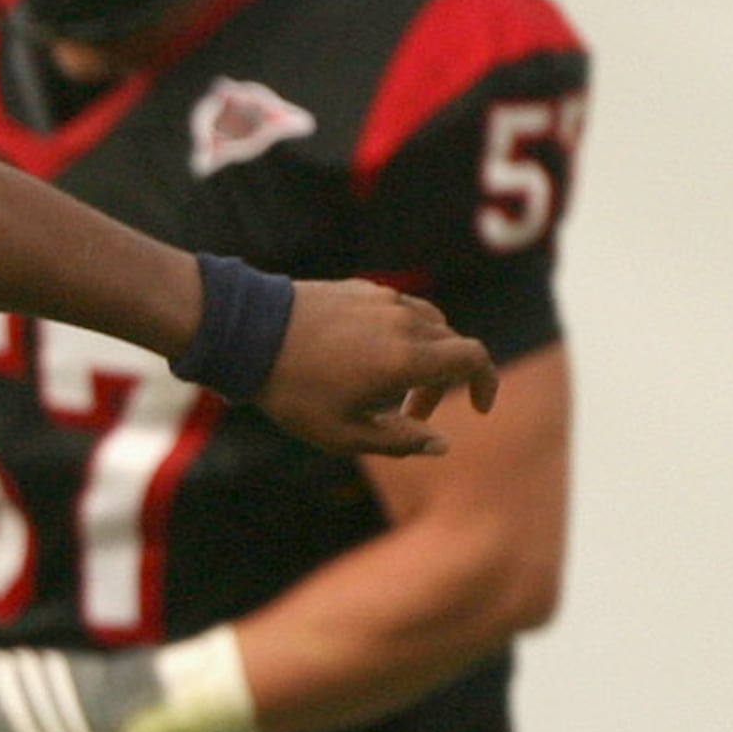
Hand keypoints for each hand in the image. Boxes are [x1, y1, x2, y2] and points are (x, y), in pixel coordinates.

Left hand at [260, 279, 495, 456]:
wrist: (245, 330)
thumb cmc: (292, 389)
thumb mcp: (343, 433)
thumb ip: (400, 441)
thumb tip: (442, 443)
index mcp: (408, 357)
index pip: (475, 359)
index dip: (487, 383)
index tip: (478, 407)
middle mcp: (403, 321)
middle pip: (453, 346)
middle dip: (446, 382)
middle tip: (411, 413)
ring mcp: (381, 299)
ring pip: (429, 324)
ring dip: (426, 355)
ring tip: (391, 385)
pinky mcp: (359, 288)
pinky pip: (399, 309)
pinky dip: (402, 333)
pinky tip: (367, 356)